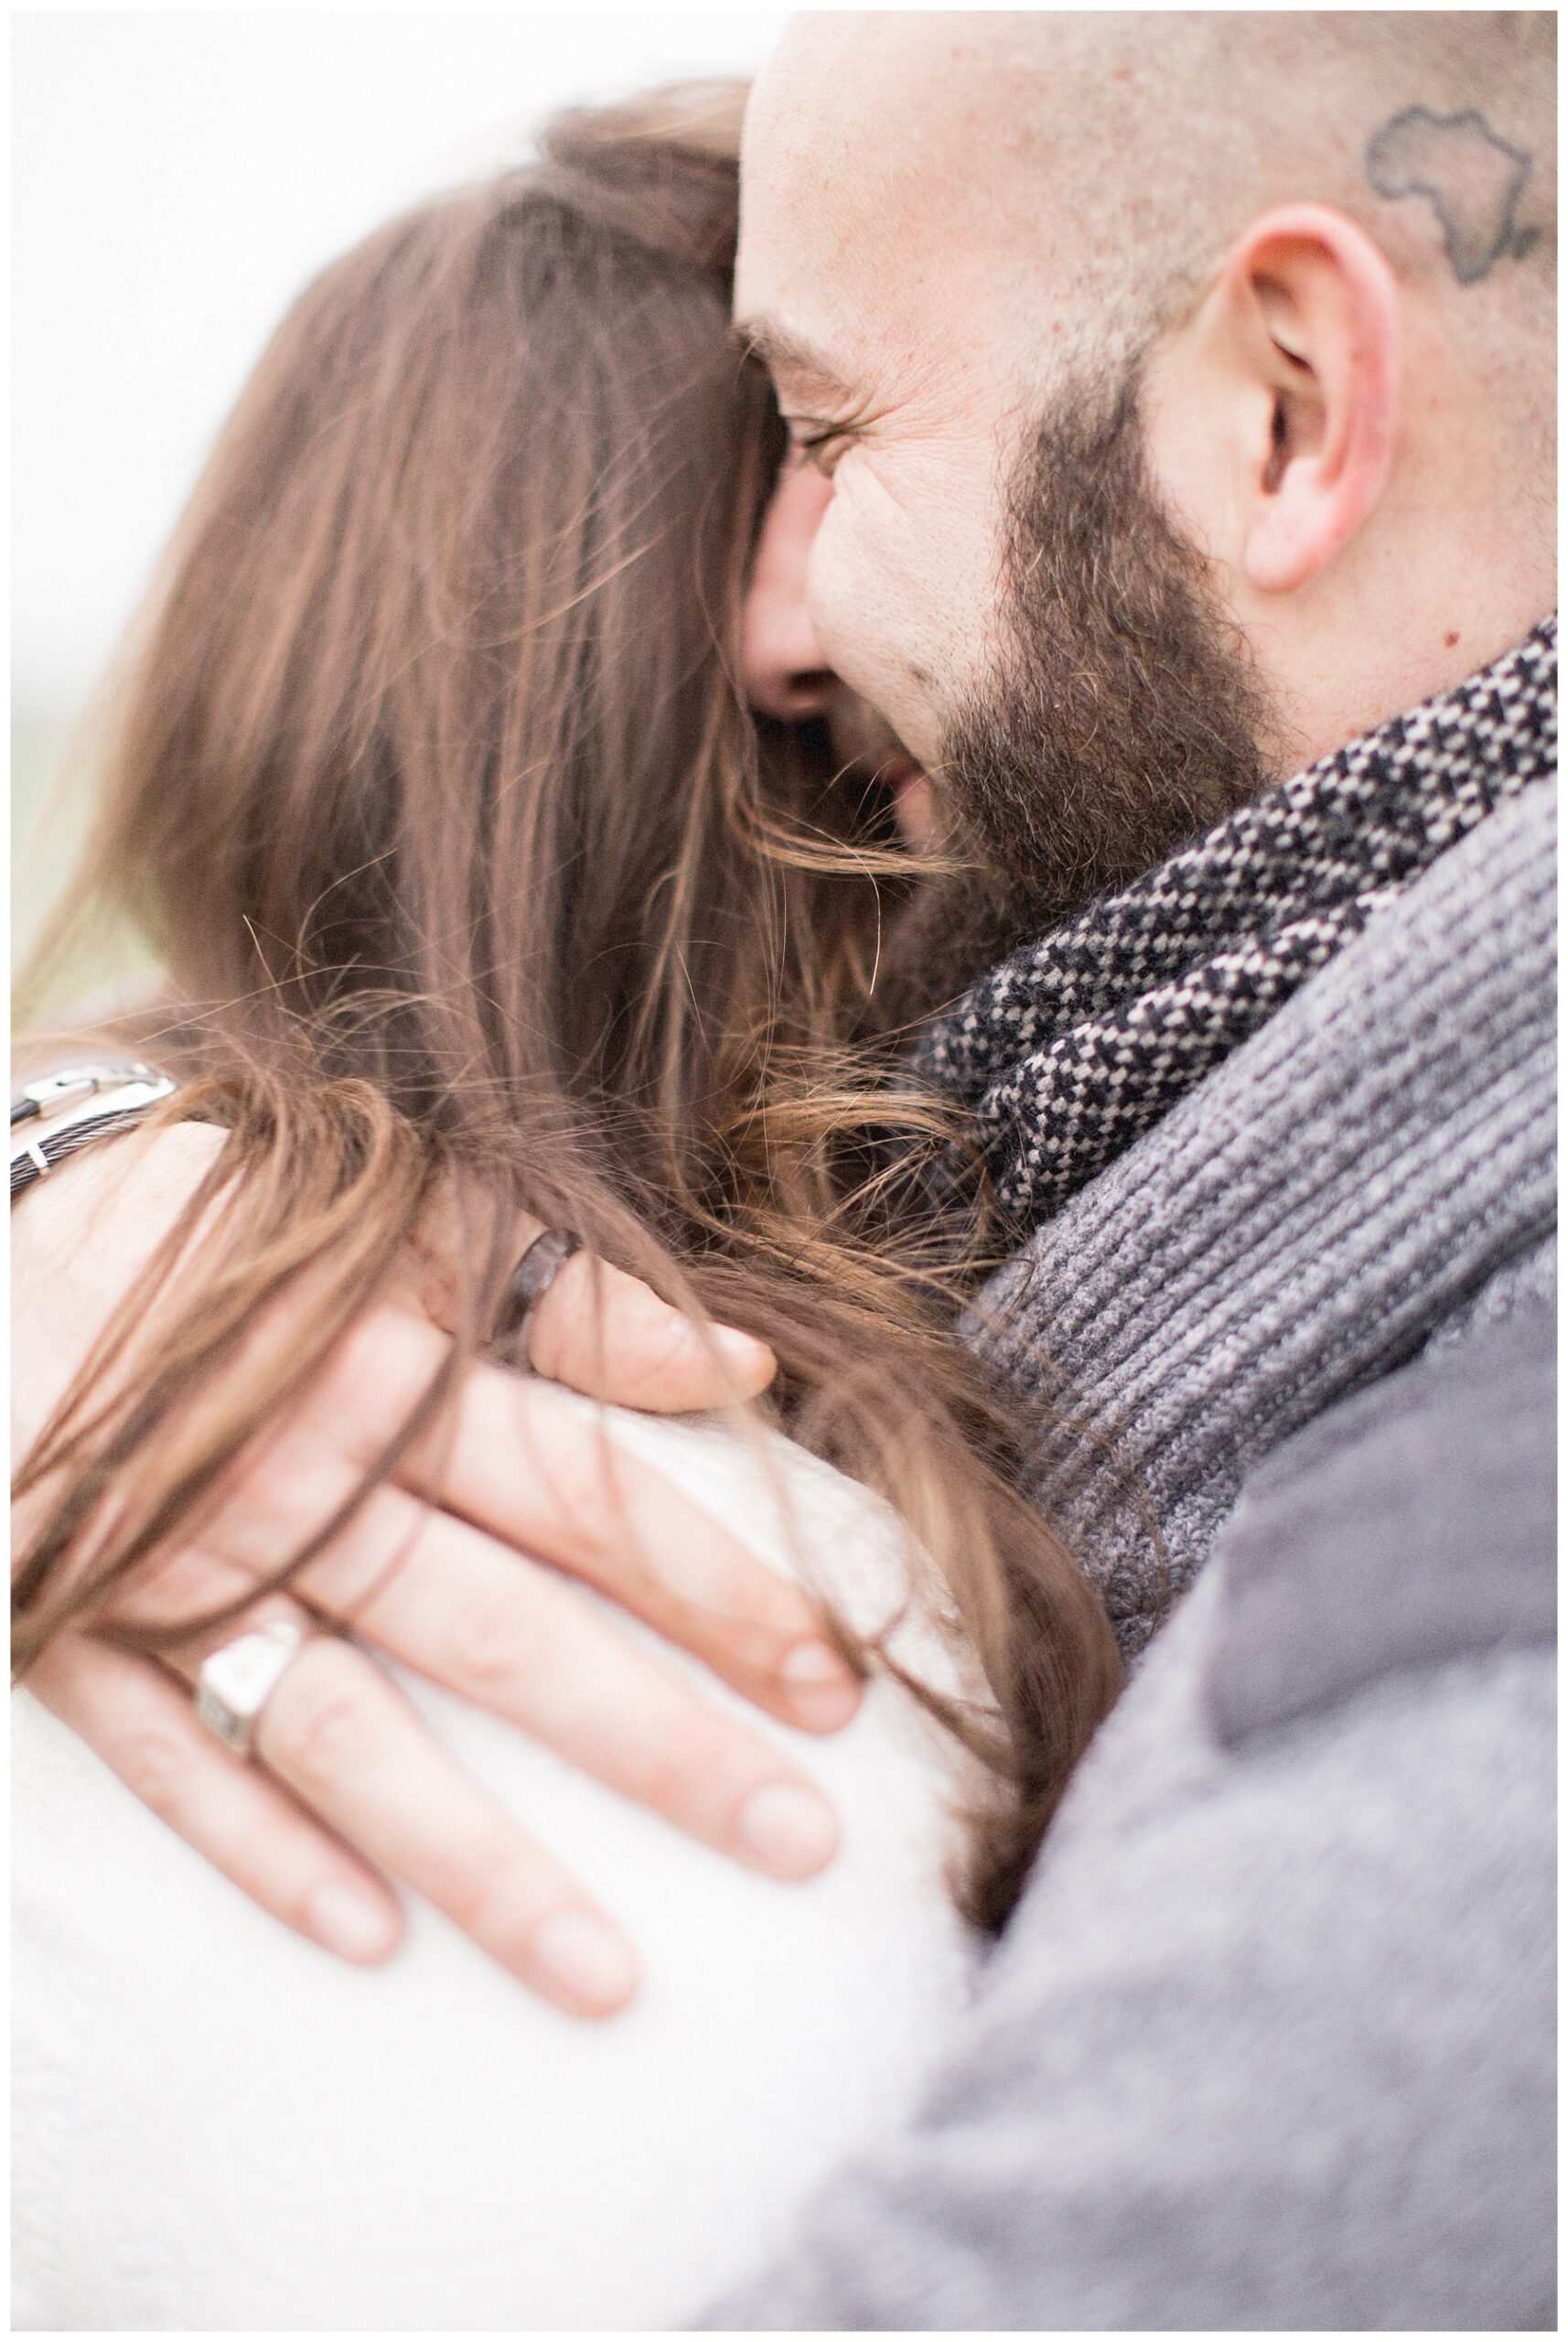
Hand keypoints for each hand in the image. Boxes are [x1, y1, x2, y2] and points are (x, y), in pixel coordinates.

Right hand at [13, 1123, 861, 2015]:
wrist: (14, 1238)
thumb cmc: (246, 1223)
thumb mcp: (414, 1212)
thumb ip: (576, 1294)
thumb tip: (746, 1363)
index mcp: (394, 1376)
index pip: (588, 1500)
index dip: (717, 1588)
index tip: (837, 1679)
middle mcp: (304, 1491)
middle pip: (504, 1637)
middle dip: (656, 1746)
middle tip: (799, 1845)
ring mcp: (184, 1578)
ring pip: (350, 1740)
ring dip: (480, 1861)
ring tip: (609, 1979)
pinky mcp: (80, 1639)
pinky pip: (175, 1767)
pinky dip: (263, 1850)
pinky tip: (369, 1940)